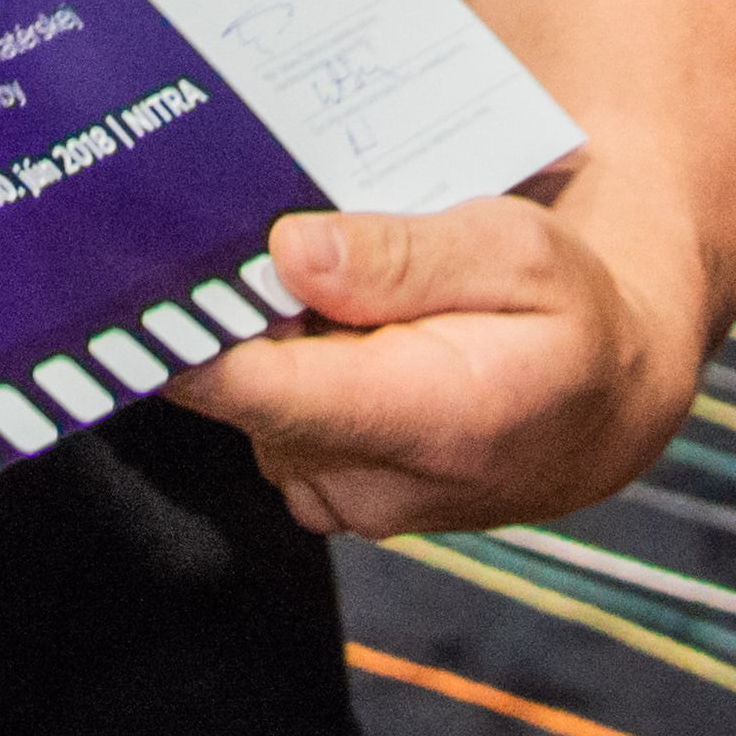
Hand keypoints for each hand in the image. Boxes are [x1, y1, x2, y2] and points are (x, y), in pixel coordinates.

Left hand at [167, 195, 694, 538]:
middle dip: (241, 312)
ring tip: (331, 284)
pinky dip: (282, 372)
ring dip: (268, 343)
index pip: (265, 392)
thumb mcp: (516, 249)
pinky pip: (268, 422)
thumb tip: (289, 251)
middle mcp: (376, 484)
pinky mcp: (328, 495)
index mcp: (431, 419)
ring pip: (250, 406)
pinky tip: (329, 329)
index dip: (187, 340)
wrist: (603, 407)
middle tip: (271, 235)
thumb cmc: (567, 314)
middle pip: (244, 392)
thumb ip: (403, 255)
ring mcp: (346, 501)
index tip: (132, 282)